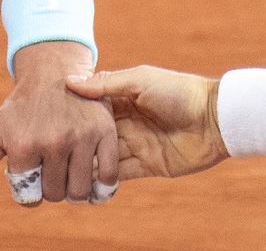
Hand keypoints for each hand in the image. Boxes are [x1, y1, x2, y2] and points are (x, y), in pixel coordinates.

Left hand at [0, 42, 117, 204]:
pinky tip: (92, 177)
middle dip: (52, 188)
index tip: (32, 174)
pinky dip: (101, 186)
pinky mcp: (104, 132)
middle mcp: (52, 141)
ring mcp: (80, 136)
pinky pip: (108, 177)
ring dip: (75, 189)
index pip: (28, 196)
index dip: (29, 190)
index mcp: (23, 144)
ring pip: (80, 191)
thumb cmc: (22, 108)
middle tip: (51, 169)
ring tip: (69, 173)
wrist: (53, 72)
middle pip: (55, 195)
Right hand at [65, 65, 229, 180]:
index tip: (49, 121)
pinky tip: (85, 184)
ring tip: (61, 172)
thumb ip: (106, 84)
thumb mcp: (140, 80)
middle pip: (94, 136)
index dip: (72, 115)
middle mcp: (127, 123)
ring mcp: (137, 144)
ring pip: (104, 157)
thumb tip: (69, 82)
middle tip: (49, 153)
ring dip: (86, 165)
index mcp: (123, 99)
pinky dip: (104, 180)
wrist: (216, 119)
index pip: (92, 109)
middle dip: (75, 144)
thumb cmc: (179, 91)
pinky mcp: (149, 165)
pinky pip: (121, 175)